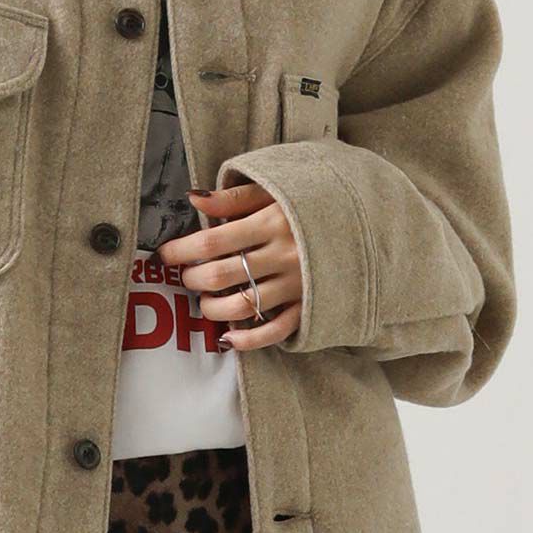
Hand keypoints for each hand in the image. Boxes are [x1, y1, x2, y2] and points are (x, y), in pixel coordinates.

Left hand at [153, 181, 301, 349]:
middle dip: (193, 279)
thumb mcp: (274, 191)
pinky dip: (248, 340)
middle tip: (188, 276)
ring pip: (241, 307)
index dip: (181, 250)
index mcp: (271, 222)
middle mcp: (283, 255)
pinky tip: (228, 337)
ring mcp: (296, 285)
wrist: (366, 223)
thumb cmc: (310, 204)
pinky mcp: (309, 307)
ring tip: (206, 301)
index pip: (212, 241)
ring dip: (212, 309)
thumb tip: (193, 198)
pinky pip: (274, 332)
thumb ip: (233, 198)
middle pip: (221, 276)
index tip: (166, 255)